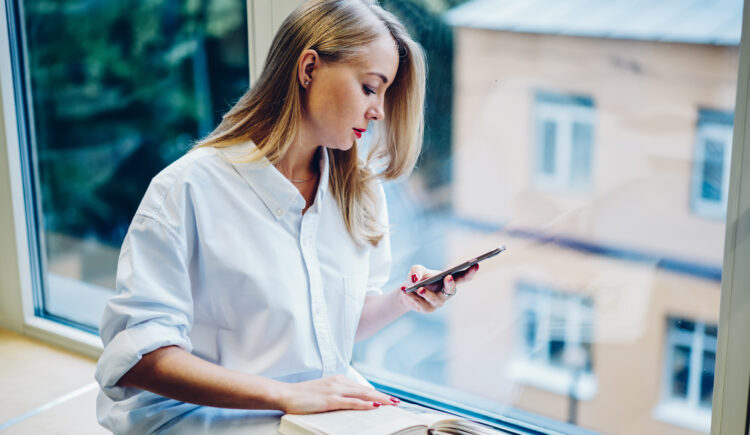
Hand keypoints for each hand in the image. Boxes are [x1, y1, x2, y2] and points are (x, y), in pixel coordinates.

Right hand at [276, 374, 399, 413]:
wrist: (285, 394)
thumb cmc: (302, 396)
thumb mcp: (322, 392)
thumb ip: (337, 395)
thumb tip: (350, 402)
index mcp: (337, 380)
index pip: (361, 387)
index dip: (376, 393)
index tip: (388, 398)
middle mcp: (339, 382)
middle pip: (366, 390)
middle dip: (383, 396)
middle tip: (397, 401)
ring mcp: (335, 390)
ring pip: (363, 394)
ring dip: (379, 399)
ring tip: (392, 404)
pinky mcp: (329, 400)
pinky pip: (351, 402)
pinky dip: (365, 404)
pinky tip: (374, 407)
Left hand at [397, 264, 478, 312]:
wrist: (406, 291)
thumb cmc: (416, 278)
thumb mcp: (416, 270)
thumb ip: (416, 270)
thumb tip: (416, 278)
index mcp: (448, 279)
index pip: (462, 277)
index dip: (470, 272)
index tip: (476, 264)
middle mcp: (446, 292)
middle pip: (452, 290)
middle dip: (451, 284)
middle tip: (448, 277)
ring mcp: (438, 302)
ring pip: (436, 299)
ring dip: (428, 293)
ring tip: (419, 288)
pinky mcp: (428, 309)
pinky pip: (422, 304)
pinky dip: (413, 297)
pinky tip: (406, 291)